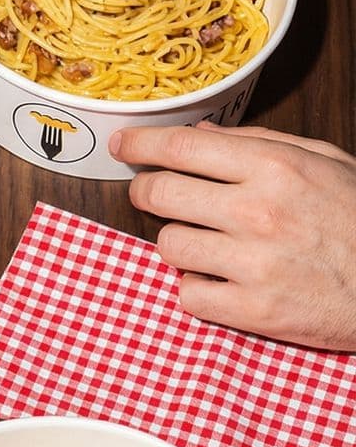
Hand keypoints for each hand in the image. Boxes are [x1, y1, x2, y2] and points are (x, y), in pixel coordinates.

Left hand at [110, 122, 355, 349]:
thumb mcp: (324, 161)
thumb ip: (259, 142)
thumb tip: (201, 134)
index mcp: (275, 167)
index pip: (182, 147)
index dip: (141, 144)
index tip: (122, 145)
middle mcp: (257, 211)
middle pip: (160, 194)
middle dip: (146, 191)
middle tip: (152, 194)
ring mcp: (253, 264)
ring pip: (168, 246)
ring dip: (178, 243)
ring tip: (207, 243)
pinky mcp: (254, 312)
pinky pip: (188, 296)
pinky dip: (197, 289)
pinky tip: (221, 280)